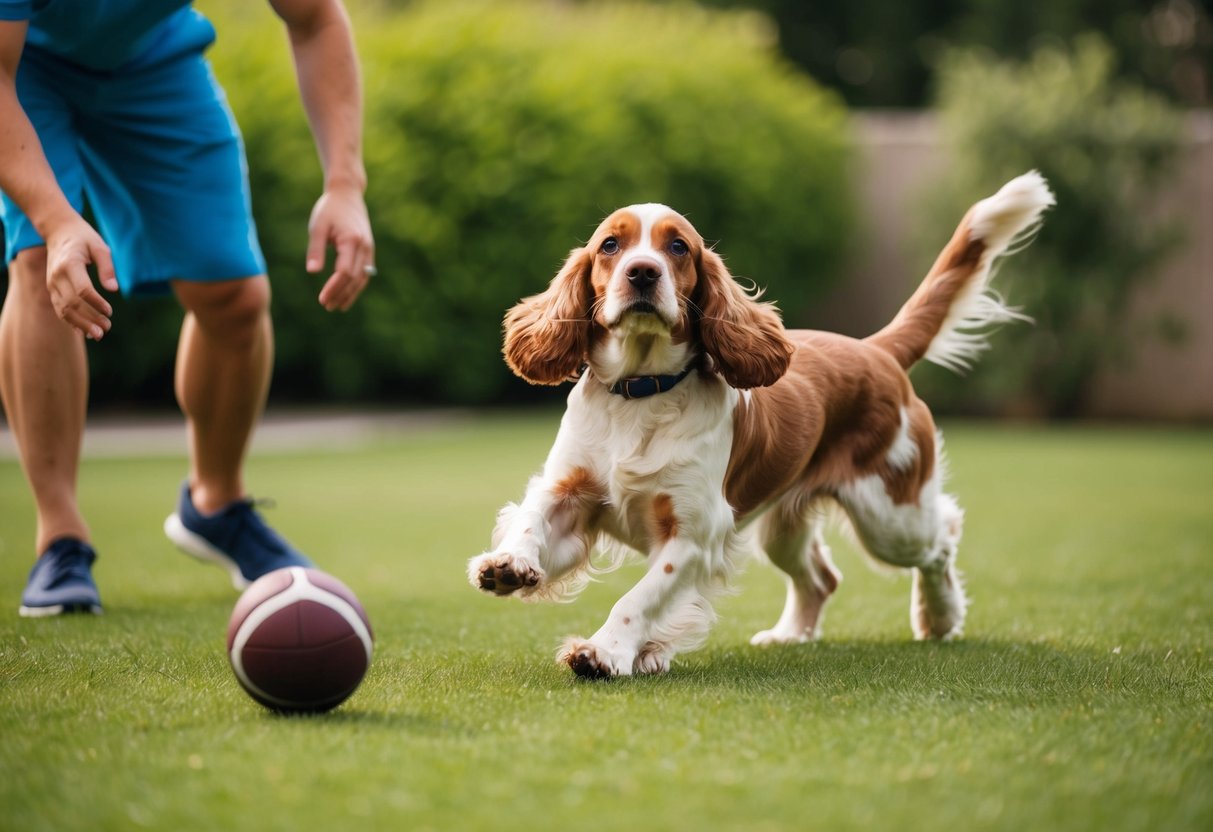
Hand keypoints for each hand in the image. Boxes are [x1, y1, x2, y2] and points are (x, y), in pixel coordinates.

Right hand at [43, 214, 116, 340]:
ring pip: (63, 310)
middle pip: (72, 304)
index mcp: (70, 264)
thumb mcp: (100, 247)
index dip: (96, 303)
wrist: (59, 231)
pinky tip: (84, 332)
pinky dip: (71, 322)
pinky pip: (59, 309)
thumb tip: (113, 289)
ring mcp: (52, 284)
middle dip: (89, 319)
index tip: (110, 312)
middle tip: (107, 329)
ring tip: (99, 335)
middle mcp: (57, 276)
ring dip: (81, 324)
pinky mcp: (53, 289)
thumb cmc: (84, 238)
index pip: (82, 290)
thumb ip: (107, 267)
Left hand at [305, 185, 373, 311]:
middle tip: (327, 306)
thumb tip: (312, 272)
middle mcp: (364, 247)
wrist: (347, 194)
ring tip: (338, 306)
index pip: (344, 272)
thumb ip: (316, 250)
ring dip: (351, 294)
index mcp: (351, 241)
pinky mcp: (368, 250)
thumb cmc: (329, 209)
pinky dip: (356, 285)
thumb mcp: (317, 227)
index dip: (334, 288)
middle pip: (355, 279)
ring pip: (363, 278)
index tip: (322, 299)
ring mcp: (369, 249)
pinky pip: (365, 272)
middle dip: (341, 294)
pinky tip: (347, 293)